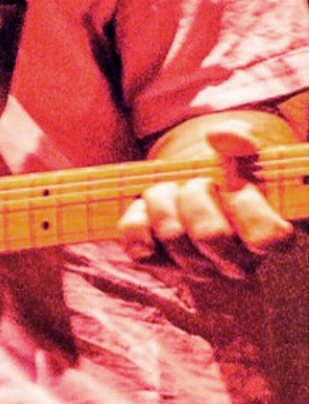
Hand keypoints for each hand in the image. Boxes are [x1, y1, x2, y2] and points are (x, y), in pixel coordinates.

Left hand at [121, 113, 296, 278]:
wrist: (187, 183)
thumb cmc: (223, 173)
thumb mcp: (239, 152)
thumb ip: (240, 139)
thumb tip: (219, 136)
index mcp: (266, 235)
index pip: (266, 237)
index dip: (247, 206)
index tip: (236, 184)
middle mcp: (235, 261)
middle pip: (210, 234)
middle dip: (195, 195)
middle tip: (196, 183)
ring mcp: (196, 268)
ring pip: (172, 235)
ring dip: (163, 200)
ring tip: (171, 190)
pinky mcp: (158, 264)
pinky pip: (139, 244)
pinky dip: (137, 217)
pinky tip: (146, 207)